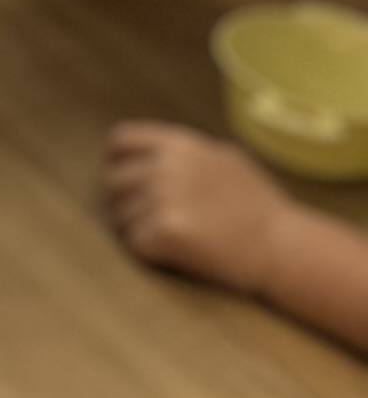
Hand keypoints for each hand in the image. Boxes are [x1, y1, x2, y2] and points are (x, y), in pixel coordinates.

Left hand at [104, 121, 294, 293]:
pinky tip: (173, 256)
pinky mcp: (165, 231)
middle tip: (151, 223)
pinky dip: (148, 253)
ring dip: (138, 232)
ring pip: (121, 217)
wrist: (283, 246)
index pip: (120, 141)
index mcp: (180, 144)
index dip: (119, 164)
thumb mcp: (225, 160)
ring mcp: (165, 197)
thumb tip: (152, 154)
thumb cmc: (259, 209)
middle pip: (114, 183)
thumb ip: (185, 153)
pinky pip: (134, 243)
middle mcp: (167, 166)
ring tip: (170, 241)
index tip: (130, 185)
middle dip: (127, 204)